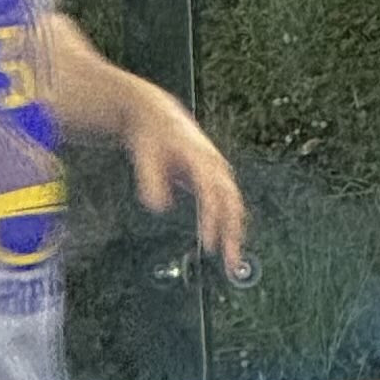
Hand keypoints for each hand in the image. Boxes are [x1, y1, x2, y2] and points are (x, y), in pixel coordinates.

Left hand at [122, 89, 247, 278]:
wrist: (157, 118)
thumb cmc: (152, 136)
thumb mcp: (144, 155)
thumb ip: (150, 180)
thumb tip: (159, 207)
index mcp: (202, 159)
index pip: (213, 195)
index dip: (213, 220)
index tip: (210, 242)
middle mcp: (215, 166)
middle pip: (232, 204)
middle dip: (233, 233)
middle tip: (231, 262)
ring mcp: (217, 173)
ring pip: (233, 207)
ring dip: (235, 234)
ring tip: (232, 261)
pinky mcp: (213, 180)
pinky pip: (226, 206)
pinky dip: (228, 226)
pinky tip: (225, 246)